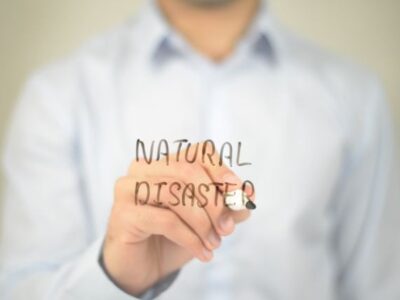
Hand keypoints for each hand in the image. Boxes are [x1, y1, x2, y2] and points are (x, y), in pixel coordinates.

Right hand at [102, 143, 253, 295]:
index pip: (199, 152)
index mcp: (166, 162)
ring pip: (175, 193)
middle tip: (228, 228)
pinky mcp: (123, 214)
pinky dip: (190, 238)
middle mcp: (144, 168)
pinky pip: (165, 220)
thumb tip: (249, 193)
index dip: (222, 170)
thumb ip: (228, 205)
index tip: (239, 195)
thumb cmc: (175, 235)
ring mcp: (129, 188)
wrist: (143, 265)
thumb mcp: (208, 219)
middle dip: (214, 201)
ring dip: (203, 222)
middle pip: (187, 170)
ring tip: (215, 243)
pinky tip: (203, 253)